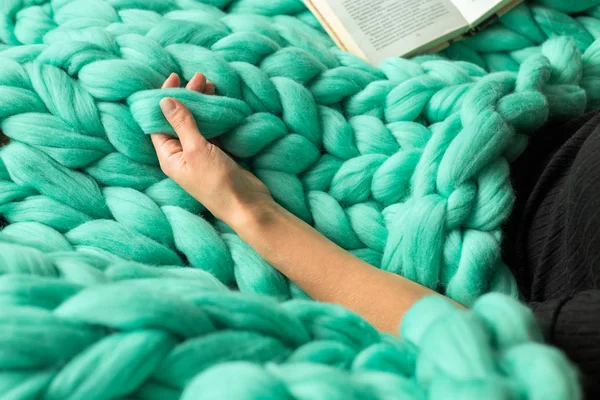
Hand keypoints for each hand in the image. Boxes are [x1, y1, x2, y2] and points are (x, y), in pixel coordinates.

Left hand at [150, 73, 273, 225]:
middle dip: (187, 97)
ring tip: (210, 84)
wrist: (246, 206)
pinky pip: (212, 130)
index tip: (175, 77)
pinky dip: (215, 116)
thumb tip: (164, 100)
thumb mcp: (196, 150)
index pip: (159, 121)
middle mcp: (181, 155)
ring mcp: (201, 155)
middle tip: (199, 77)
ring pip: (197, 123)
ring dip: (202, 104)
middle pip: (178, 120)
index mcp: (169, 156)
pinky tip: (220, 102)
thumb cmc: (217, 183)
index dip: (164, 98)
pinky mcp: (218, 155)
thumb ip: (182, 124)